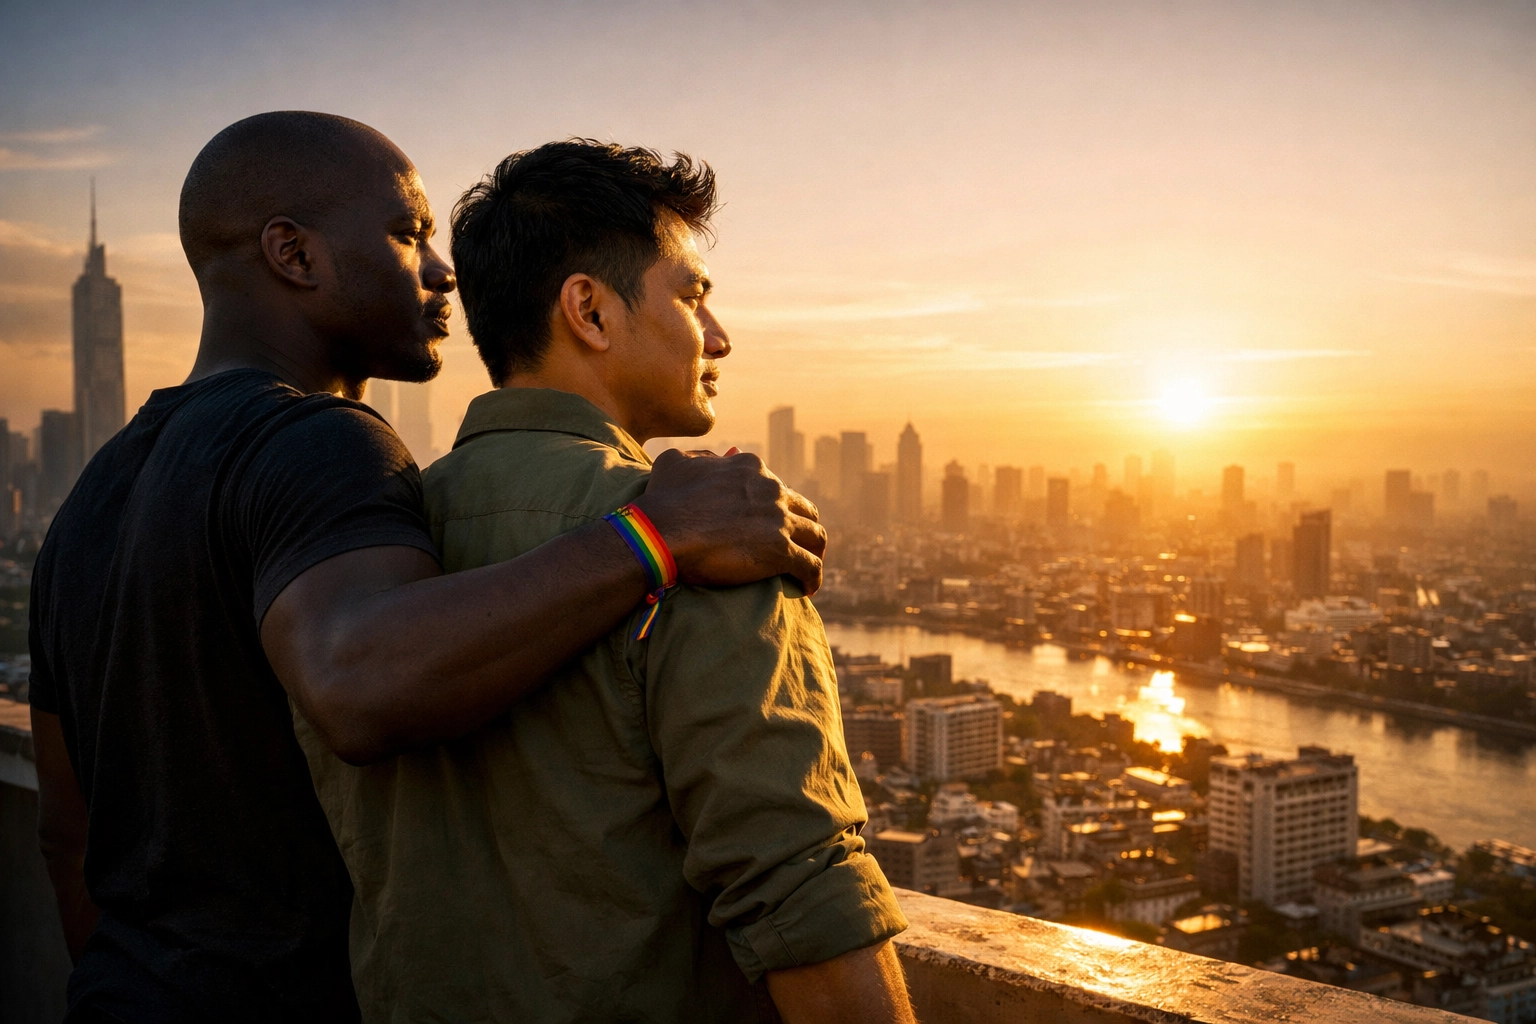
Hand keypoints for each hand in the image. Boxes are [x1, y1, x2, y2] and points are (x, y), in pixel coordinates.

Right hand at [634, 448, 825, 594]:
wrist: (660, 532)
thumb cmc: (662, 500)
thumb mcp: (676, 463)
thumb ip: (700, 458)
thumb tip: (713, 460)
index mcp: (751, 469)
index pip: (777, 487)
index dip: (776, 507)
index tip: (770, 524)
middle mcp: (771, 490)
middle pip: (804, 509)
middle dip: (802, 527)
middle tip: (795, 545)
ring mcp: (779, 520)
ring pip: (816, 535)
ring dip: (814, 551)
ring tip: (807, 568)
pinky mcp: (780, 551)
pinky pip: (810, 566)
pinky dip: (813, 577)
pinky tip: (807, 588)